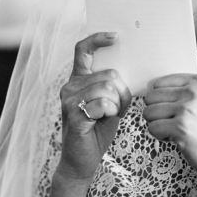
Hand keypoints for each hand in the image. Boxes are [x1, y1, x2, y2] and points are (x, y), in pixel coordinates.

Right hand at [55, 32, 132, 182]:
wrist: (81, 161)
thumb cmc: (96, 131)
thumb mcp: (107, 104)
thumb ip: (111, 86)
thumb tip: (127, 71)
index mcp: (77, 80)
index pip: (82, 49)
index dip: (98, 39)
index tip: (115, 36)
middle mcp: (70, 86)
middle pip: (109, 74)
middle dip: (123, 92)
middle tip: (118, 108)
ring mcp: (69, 99)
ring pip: (108, 88)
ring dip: (117, 105)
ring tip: (110, 116)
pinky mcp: (74, 114)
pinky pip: (103, 104)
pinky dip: (111, 113)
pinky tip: (103, 121)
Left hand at [143, 74, 196, 186]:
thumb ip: (180, 91)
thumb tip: (148, 89)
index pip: (157, 83)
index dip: (160, 100)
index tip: (176, 110)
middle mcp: (193, 91)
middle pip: (150, 97)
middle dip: (157, 113)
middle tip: (177, 123)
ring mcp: (187, 109)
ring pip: (148, 112)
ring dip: (158, 125)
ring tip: (178, 130)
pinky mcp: (181, 128)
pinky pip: (152, 128)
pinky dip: (161, 137)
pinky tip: (179, 139)